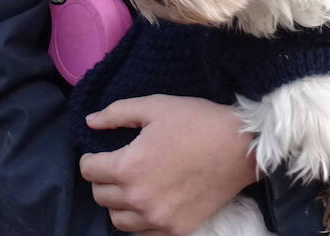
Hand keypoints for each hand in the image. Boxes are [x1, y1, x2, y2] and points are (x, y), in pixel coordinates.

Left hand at [80, 95, 257, 234]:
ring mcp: (157, 218)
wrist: (240, 147)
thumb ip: (117, 113)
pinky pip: (142, 233)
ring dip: (118, 202)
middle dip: (102, 179)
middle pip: (100, 196)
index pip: (89, 170)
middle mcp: (138, 198)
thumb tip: (90, 122)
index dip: (91, 158)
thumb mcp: (155, 106)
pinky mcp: (176, 229)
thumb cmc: (197, 121)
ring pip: (118, 219)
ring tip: (130, 186)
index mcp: (129, 166)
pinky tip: (149, 203)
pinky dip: (139, 220)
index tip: (99, 153)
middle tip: (116, 166)